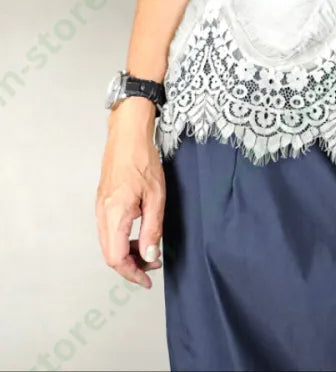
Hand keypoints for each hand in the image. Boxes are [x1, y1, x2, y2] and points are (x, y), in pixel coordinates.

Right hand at [95, 99, 165, 289]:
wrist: (128, 135)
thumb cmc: (143, 160)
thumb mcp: (156, 196)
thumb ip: (153, 229)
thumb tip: (150, 256)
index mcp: (115, 215)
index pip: (117, 258)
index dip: (133, 273)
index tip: (148, 280)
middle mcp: (102, 214)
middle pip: (110, 255)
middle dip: (131, 267)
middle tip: (152, 267)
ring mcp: (100, 208)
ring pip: (108, 244)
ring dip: (127, 254)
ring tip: (149, 252)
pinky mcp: (102, 202)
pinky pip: (108, 231)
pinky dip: (122, 240)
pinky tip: (139, 235)